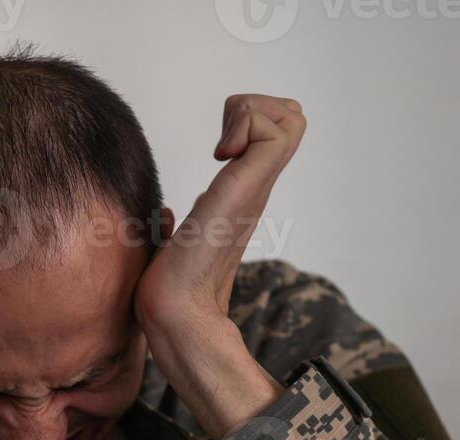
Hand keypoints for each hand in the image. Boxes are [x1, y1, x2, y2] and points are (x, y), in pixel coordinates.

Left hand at [134, 94, 305, 439]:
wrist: (176, 310)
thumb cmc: (170, 285)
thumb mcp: (175, 238)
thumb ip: (178, 222)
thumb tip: (167, 215)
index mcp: (244, 195)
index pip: (274, 132)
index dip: (245, 122)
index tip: (217, 152)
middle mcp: (258, 188)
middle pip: (291, 118)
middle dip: (254, 109)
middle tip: (223, 144)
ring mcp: (258, 188)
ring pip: (289, 116)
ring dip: (248, 113)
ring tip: (222, 151)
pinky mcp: (249, 189)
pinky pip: (272, 130)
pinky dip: (244, 123)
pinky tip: (220, 155)